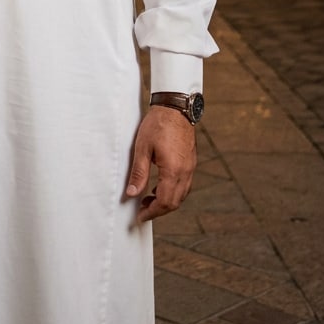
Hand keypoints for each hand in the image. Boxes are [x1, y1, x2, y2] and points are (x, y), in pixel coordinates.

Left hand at [125, 106, 197, 222]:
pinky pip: (184, 185)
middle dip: (158, 210)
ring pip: (181, 195)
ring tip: (148, 199)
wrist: (175, 107)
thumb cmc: (157, 124)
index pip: (164, 202)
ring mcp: (191, 167)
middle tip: (142, 210)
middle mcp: (185, 172)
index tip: (139, 216)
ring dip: (166, 202)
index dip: (151, 212)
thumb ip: (138, 173)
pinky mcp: (191, 162)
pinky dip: (173, 192)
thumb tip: (132, 193)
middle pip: (174, 202)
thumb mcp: (142, 148)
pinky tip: (160, 186)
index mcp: (173, 170)